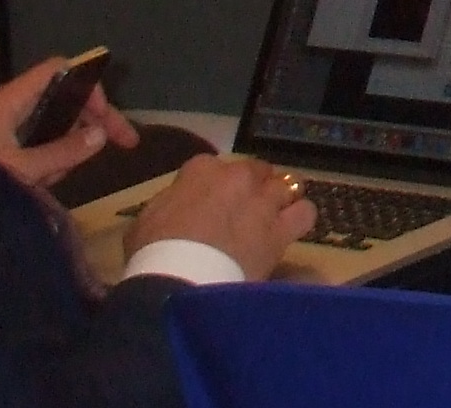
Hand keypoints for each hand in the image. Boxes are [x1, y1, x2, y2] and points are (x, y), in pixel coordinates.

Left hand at [0, 57, 138, 190]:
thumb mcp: (22, 168)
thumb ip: (63, 152)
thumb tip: (101, 135)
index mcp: (14, 100)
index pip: (62, 71)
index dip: (88, 86)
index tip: (104, 116)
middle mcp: (15, 107)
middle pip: (68, 98)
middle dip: (95, 121)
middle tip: (125, 143)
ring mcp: (11, 127)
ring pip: (59, 125)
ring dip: (69, 149)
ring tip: (56, 178)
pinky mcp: (8, 147)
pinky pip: (44, 144)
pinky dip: (53, 160)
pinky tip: (46, 181)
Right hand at [127, 155, 314, 279]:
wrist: (178, 284)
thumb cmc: (153, 254)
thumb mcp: (145, 221)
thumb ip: (169, 203)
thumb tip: (179, 204)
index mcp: (201, 171)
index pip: (210, 166)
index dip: (209, 186)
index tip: (205, 204)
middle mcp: (238, 177)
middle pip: (254, 171)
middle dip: (250, 187)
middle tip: (240, 211)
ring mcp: (264, 201)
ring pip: (285, 186)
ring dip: (278, 199)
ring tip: (270, 218)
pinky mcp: (281, 229)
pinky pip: (304, 212)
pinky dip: (298, 219)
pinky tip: (288, 230)